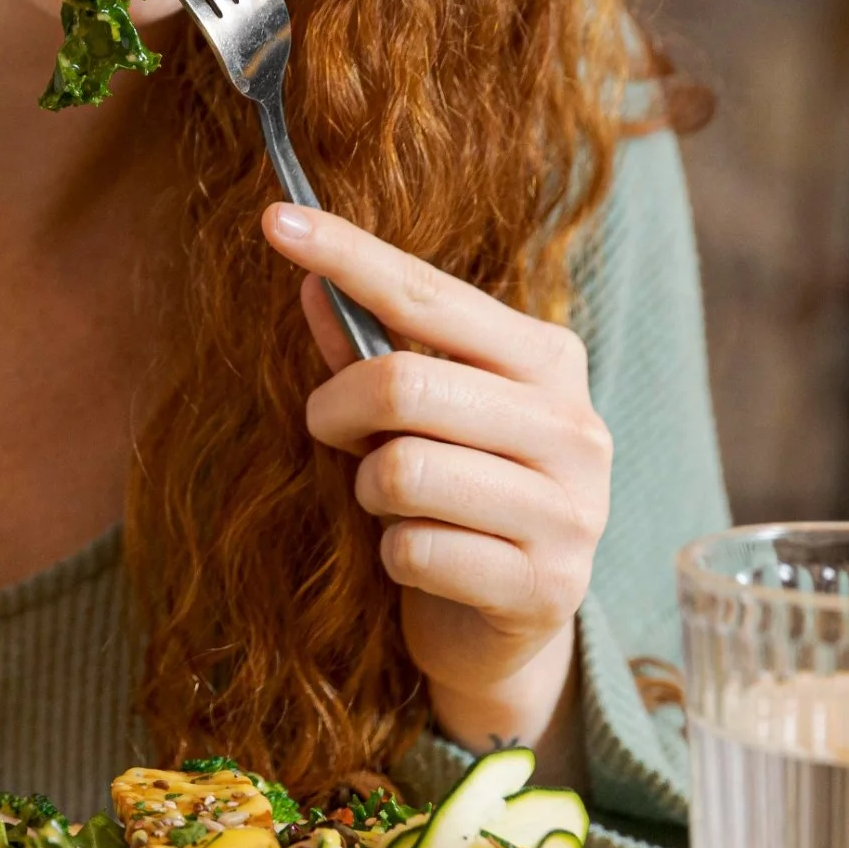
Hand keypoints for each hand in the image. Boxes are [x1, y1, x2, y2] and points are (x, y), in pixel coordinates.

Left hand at [261, 204, 610, 757]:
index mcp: (548, 359)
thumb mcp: (411, 417)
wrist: (504, 630)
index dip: (347, 254)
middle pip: (402, 382)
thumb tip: (307, 283)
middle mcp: (575, 425)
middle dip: (336, 409)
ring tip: (390, 503)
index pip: (428, 292)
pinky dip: (392, 556)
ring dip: (368, 491)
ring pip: (402, 470)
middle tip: (331, 432)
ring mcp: (572, 509)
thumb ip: (367, 350)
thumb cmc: (453, 499)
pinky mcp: (548, 585)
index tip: (273, 217)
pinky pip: (414, 549)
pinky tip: (421, 561)